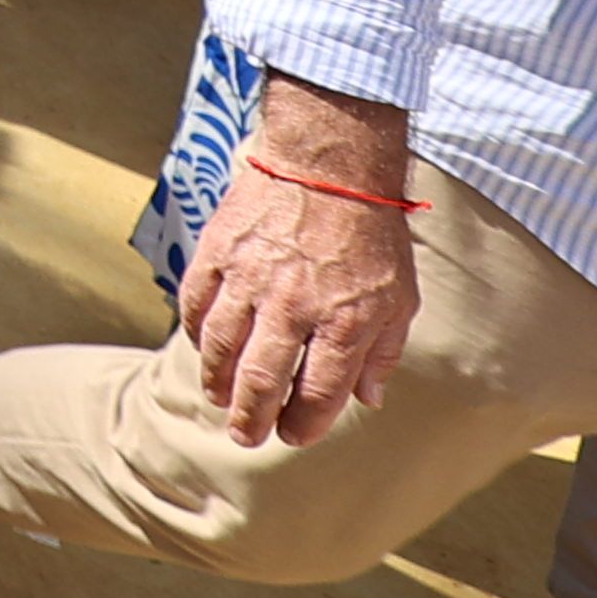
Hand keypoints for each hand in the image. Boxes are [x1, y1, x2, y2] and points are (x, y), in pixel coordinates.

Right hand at [175, 94, 421, 446]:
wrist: (328, 162)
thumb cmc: (371, 234)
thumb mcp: (400, 298)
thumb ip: (382, 352)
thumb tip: (368, 399)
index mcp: (345, 323)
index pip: (317, 395)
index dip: (303, 426)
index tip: (295, 435)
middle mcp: (294, 308)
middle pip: (262, 382)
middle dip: (252, 419)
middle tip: (246, 435)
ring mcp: (250, 280)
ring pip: (221, 349)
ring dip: (217, 383)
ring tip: (220, 400)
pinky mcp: (218, 253)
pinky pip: (196, 306)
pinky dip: (197, 335)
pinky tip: (204, 348)